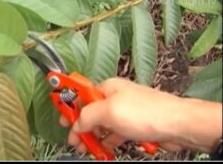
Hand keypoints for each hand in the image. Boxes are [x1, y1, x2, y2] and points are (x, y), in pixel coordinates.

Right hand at [60, 78, 221, 154]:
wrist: (177, 125)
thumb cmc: (145, 112)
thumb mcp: (109, 111)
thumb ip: (88, 116)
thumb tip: (77, 124)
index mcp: (108, 88)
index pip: (83, 94)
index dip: (70, 105)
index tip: (61, 118)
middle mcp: (115, 98)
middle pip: (91, 112)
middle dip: (81, 127)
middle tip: (74, 141)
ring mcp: (125, 112)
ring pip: (102, 125)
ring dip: (93, 137)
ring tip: (86, 149)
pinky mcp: (133, 126)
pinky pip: (115, 134)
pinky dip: (107, 142)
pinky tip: (103, 151)